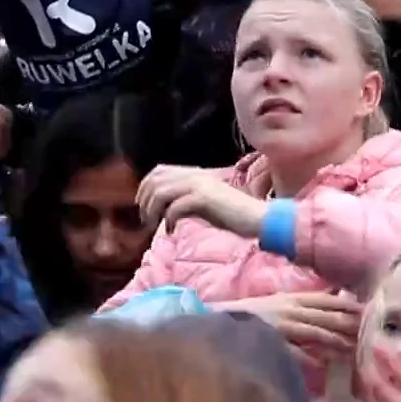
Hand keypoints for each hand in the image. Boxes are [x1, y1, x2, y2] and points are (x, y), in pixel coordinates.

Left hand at [137, 164, 265, 237]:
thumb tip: (163, 208)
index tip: (144, 207)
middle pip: (155, 180)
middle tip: (148, 220)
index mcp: (196, 174)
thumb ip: (186, 199)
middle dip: (145, 201)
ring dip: (153, 211)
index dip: (145, 187)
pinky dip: (169, 221)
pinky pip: (174, 207)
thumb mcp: (204, 204)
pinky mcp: (204, 198)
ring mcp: (200, 185)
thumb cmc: (233, 215)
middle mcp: (196, 175)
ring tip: (155, 226)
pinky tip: (173, 231)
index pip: (159, 170)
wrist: (256, 218)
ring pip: (161, 192)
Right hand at [221, 292, 364, 357]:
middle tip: (365, 331)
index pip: (326, 299)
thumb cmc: (258, 311)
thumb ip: (308, 299)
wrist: (225, 318)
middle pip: (325, 316)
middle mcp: (290, 309)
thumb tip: (335, 292)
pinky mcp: (272, 342)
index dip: (346, 304)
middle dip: (346, 324)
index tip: (365, 309)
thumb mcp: (284, 299)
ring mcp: (282, 326)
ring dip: (334, 341)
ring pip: (314, 333)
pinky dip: (307, 357)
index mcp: (294, 298)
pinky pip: (293, 351)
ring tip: (350, 349)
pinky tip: (320, 363)